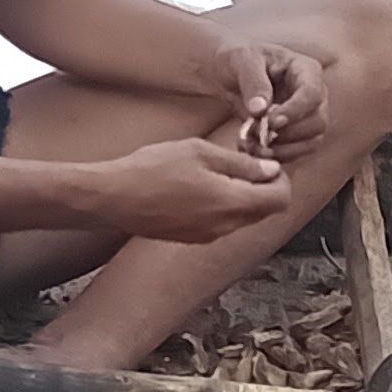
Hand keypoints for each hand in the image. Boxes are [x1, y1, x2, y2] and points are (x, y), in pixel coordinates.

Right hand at [96, 136, 291, 240]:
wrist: (111, 197)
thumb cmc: (151, 170)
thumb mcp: (200, 153)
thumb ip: (242, 164)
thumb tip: (271, 170)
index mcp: (232, 204)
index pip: (280, 199)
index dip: (281, 179)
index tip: (267, 163)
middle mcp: (225, 226)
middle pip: (264, 211)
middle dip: (263, 188)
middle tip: (245, 164)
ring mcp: (207, 235)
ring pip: (242, 218)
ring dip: (242, 197)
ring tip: (218, 173)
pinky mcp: (191, 238)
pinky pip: (221, 223)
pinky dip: (222, 207)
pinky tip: (200, 187)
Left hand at [215, 38, 332, 158]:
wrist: (231, 74)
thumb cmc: (240, 60)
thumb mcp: (243, 62)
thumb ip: (253, 82)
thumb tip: (260, 109)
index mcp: (306, 70)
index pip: (312, 94)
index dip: (295, 111)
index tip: (271, 122)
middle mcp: (314, 94)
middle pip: (318, 121)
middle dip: (290, 135)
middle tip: (260, 138)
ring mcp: (309, 115)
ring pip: (312, 140)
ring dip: (285, 149)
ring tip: (255, 148)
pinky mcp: (299, 133)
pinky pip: (298, 151)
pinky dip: (279, 155)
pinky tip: (256, 152)